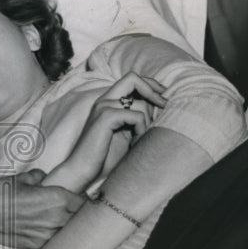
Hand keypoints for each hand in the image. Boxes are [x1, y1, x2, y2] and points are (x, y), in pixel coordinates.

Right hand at [0, 168, 83, 248]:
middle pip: (80, 221)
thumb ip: (38, 178)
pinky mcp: (36, 246)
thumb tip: (43, 178)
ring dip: (68, 229)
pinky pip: (53, 243)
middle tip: (75, 212)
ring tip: (62, 224)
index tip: (84, 199)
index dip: (86, 201)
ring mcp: (47, 236)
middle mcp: (57, 219)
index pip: (85, 203)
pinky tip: (47, 233)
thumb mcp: (21, 178)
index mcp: (58, 198)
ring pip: (68, 235)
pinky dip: (54, 238)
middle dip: (79, 216)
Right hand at [70, 72, 166, 187]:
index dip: (150, 84)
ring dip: (148, 123)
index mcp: (108, 101)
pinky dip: (141, 130)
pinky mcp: (105, 117)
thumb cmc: (105, 157)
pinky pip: (136, 116)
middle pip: (133, 77)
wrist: (82, 171)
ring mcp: (103, 106)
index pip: (132, 79)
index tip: (164, 97)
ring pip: (140, 103)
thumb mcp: (126, 133)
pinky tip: (135, 143)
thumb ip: (137, 117)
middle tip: (165, 106)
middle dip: (153, 91)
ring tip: (141, 140)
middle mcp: (104, 100)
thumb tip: (160, 106)